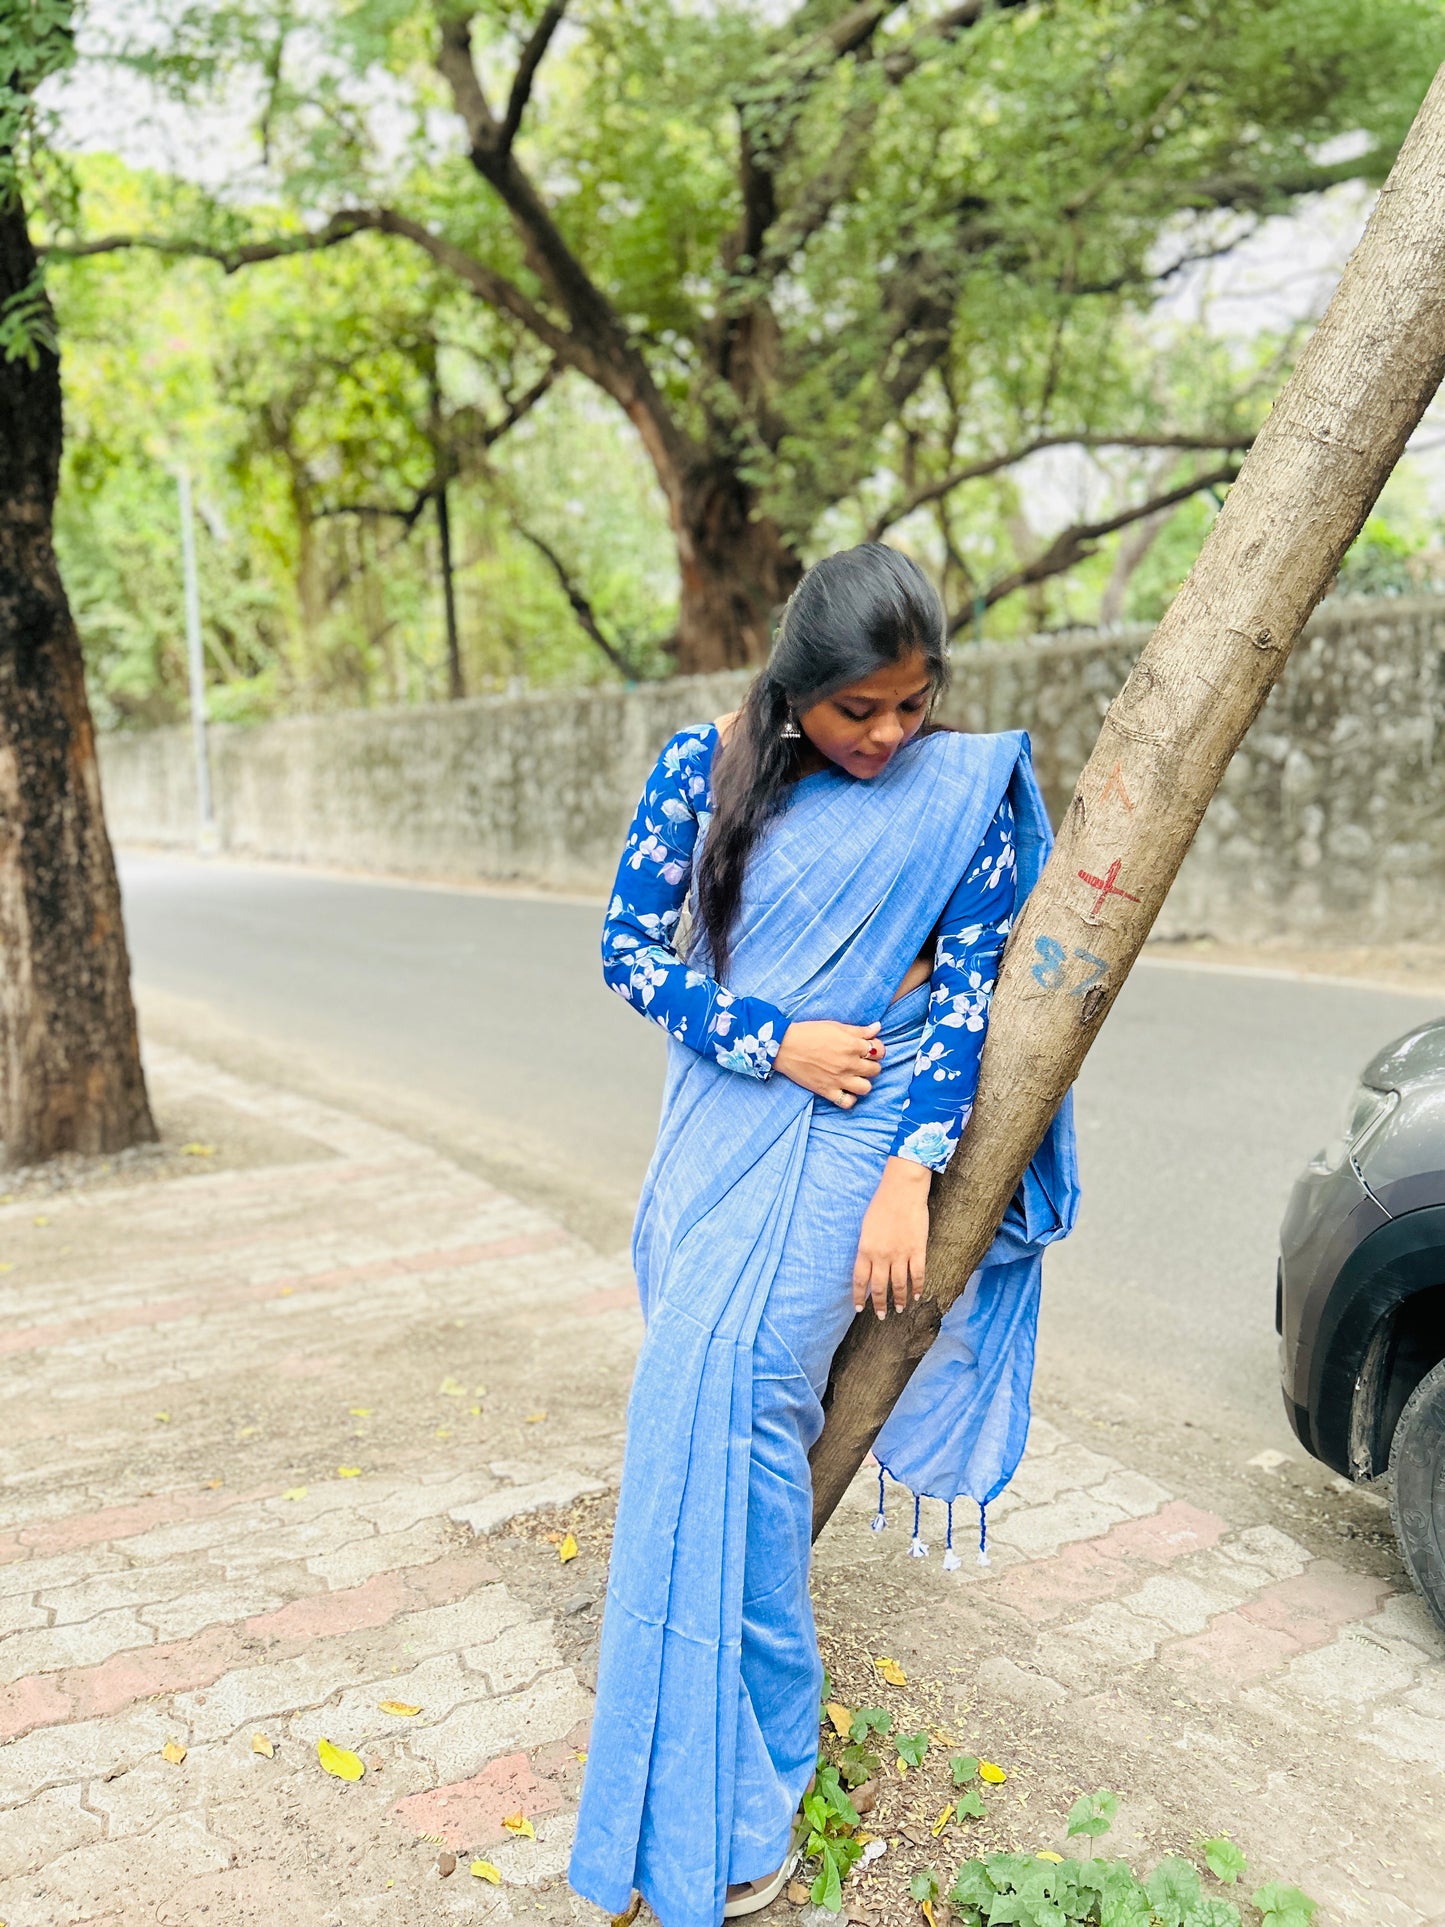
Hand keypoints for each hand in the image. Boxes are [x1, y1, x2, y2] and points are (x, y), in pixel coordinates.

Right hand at [773, 1019, 884, 1107]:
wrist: (784, 1046)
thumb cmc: (809, 1033)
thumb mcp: (836, 1026)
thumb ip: (858, 1030)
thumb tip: (877, 1027)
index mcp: (852, 1045)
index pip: (879, 1051)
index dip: (877, 1049)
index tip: (869, 1049)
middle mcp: (849, 1064)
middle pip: (875, 1070)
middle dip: (871, 1065)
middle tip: (860, 1062)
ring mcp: (839, 1079)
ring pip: (866, 1088)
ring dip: (863, 1082)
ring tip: (854, 1076)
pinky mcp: (827, 1091)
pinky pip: (848, 1102)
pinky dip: (849, 1098)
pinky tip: (845, 1089)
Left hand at [853, 1157, 930, 1317]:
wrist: (902, 1191)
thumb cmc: (881, 1205)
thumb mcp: (866, 1228)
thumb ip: (866, 1248)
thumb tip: (867, 1266)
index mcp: (865, 1249)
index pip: (860, 1280)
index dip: (859, 1296)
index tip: (859, 1308)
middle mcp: (881, 1256)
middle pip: (879, 1287)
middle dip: (879, 1304)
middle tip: (880, 1315)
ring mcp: (900, 1254)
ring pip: (899, 1285)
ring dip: (899, 1300)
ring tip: (899, 1309)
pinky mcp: (918, 1250)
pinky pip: (918, 1275)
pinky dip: (918, 1288)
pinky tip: (918, 1296)